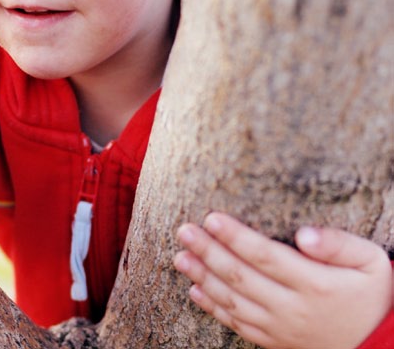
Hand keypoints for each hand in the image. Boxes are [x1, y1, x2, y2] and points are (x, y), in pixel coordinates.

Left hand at [174, 212, 392, 348]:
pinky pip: (238, 325)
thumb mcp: (370, 262)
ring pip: (233, 302)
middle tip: (184, 230)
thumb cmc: (371, 293)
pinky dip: (213, 308)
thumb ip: (338, 245)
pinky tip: (195, 290)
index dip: (236, 236)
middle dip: (208, 252)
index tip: (211, 217)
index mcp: (315, 285)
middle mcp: (293, 309)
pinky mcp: (275, 341)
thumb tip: (304, 234)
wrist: (380, 344)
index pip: (266, 256)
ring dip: (203, 278)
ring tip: (180, 256)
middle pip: (241, 277)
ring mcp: (281, 328)